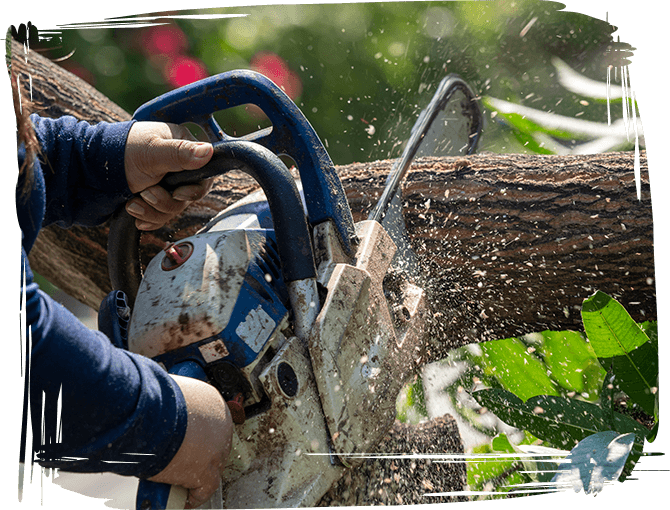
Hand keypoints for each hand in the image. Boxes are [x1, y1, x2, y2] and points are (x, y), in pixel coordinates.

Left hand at [124, 122, 214, 229]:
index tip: (178, 194)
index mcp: (181, 148)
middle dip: (166, 202)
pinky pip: (160, 217)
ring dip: (153, 210)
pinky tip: (133, 212)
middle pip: (188, 197)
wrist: (85, 171)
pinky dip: (147, 218)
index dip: (194, 190)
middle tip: (147, 194)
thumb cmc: (118, 152)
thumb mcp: (152, 152)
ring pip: (173, 209)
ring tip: (133, 203)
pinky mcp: (151, 199)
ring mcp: (164, 184)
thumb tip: (209, 152)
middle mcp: (176, 167)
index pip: (204, 175)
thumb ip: (181, 153)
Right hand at [148, 375, 233, 508]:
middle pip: (215, 444)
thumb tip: (160, 406)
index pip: (212, 422)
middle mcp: (222, 424)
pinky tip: (185, 499)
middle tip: (181, 461)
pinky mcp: (207, 471)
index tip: (187, 441)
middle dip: (200, 454)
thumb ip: (173, 403)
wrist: (151, 414)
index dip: (198, 435)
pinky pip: (206, 489)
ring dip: (197, 475)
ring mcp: (218, 449)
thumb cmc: (153, 401)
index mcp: (214, 402)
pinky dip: (195, 496)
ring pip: (212, 466)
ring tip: (179, 480)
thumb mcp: (170, 394)